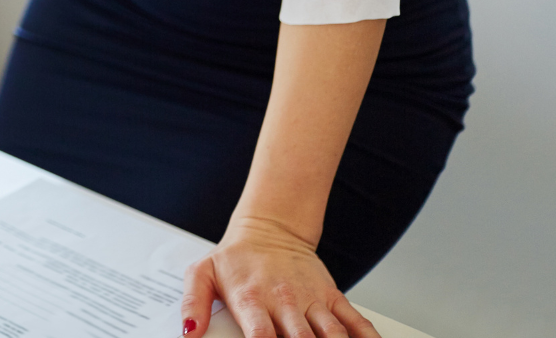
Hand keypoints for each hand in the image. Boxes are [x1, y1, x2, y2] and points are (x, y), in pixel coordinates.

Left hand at [182, 216, 379, 337]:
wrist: (270, 227)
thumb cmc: (235, 257)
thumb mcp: (202, 273)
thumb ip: (193, 304)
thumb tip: (188, 332)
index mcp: (252, 300)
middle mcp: (284, 302)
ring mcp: (311, 301)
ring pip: (332, 335)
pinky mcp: (332, 297)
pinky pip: (356, 321)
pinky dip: (367, 336)